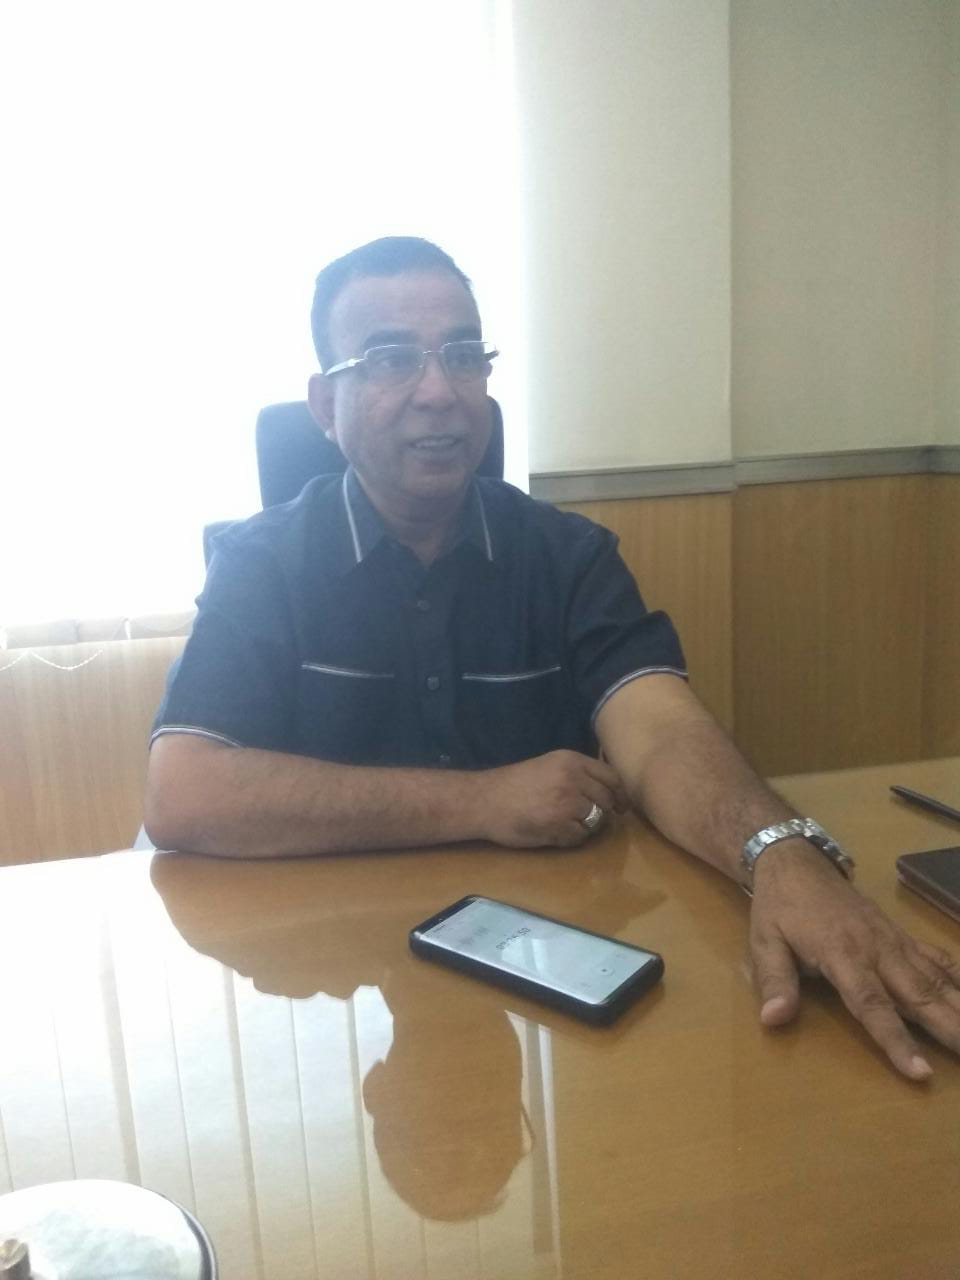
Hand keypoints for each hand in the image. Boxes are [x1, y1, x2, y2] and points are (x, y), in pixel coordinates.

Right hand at [481, 750, 626, 848]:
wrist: (484, 800)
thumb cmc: (514, 784)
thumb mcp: (549, 766)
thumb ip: (577, 774)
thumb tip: (608, 791)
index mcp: (572, 760)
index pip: (612, 777)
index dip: (620, 794)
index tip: (621, 805)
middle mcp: (573, 778)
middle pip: (608, 800)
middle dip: (604, 813)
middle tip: (591, 820)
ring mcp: (568, 802)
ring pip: (596, 820)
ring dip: (586, 826)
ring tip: (564, 824)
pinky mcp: (559, 824)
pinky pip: (579, 837)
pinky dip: (570, 838)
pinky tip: (553, 832)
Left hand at [749, 840, 959, 1079]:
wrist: (797, 865)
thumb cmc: (779, 909)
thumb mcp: (764, 942)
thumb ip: (774, 981)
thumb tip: (772, 1020)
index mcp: (842, 955)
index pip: (873, 1004)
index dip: (897, 1039)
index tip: (921, 1072)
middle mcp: (878, 950)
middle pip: (919, 995)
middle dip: (952, 1029)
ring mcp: (895, 941)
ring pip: (936, 979)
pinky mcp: (901, 936)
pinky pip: (937, 958)